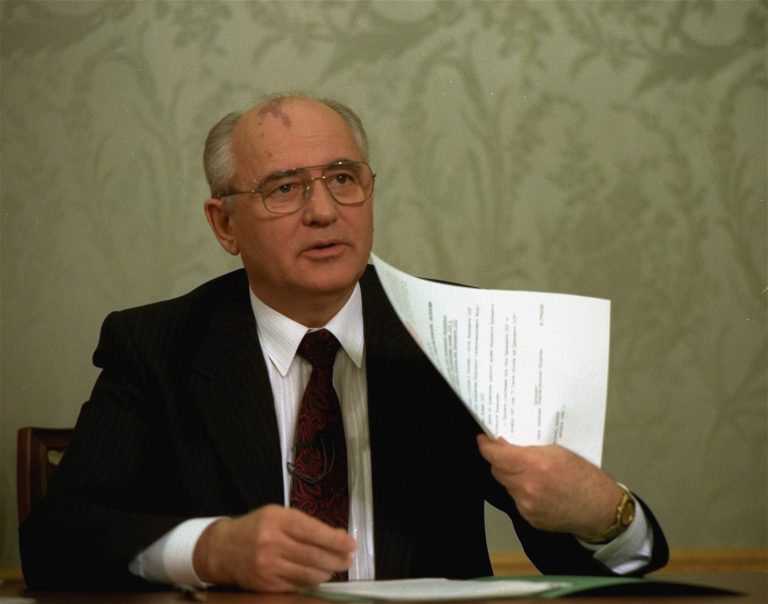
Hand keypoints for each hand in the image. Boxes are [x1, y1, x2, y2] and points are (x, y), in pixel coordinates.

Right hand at [192, 504, 355, 591]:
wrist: (222, 549)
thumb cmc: (257, 528)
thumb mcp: (279, 516)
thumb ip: (307, 525)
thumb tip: (338, 537)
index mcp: (277, 520)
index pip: (313, 531)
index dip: (335, 540)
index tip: (351, 544)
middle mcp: (271, 543)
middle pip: (313, 555)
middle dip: (337, 559)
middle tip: (348, 560)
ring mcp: (267, 566)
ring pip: (308, 573)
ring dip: (326, 572)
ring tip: (333, 567)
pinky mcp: (266, 585)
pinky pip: (297, 585)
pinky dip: (311, 581)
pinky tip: (315, 575)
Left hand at [477, 435, 622, 537]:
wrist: (601, 510)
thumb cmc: (584, 477)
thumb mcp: (558, 452)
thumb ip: (529, 449)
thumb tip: (505, 447)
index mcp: (535, 465)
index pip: (496, 456)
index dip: (485, 446)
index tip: (483, 440)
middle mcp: (527, 486)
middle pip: (497, 470)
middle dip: (499, 460)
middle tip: (507, 453)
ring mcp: (527, 505)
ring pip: (506, 485)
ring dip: (511, 477)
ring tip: (530, 472)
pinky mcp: (529, 518)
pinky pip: (516, 500)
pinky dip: (521, 492)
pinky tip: (538, 489)